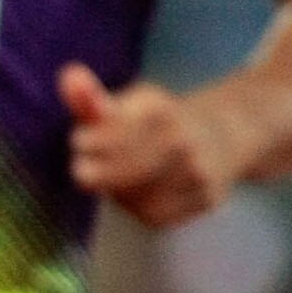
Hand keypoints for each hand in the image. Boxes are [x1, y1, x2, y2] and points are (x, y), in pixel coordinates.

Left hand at [59, 64, 244, 227]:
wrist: (223, 136)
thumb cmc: (161, 119)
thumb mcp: (130, 101)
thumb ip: (92, 98)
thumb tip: (68, 78)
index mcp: (162, 109)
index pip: (122, 129)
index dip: (94, 139)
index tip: (77, 141)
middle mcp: (185, 140)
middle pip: (134, 165)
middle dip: (102, 171)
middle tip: (81, 171)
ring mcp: (199, 172)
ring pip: (144, 195)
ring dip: (118, 192)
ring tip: (108, 180)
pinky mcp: (206, 200)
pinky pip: (160, 214)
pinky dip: (138, 208)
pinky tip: (131, 196)